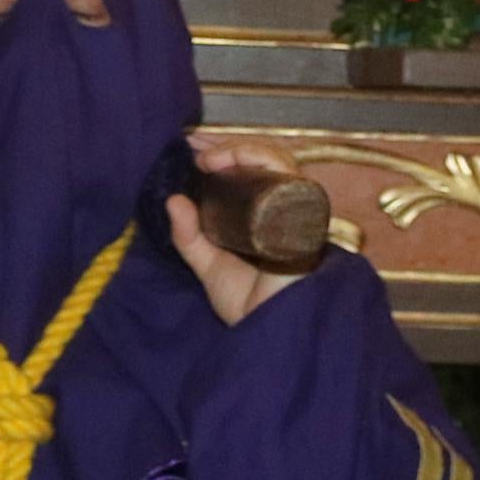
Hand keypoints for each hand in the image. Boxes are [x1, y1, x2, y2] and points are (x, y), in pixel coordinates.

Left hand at [166, 136, 312, 326]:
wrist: (271, 333)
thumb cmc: (249, 303)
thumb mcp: (210, 265)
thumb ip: (190, 237)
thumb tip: (172, 200)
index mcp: (264, 217)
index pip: (250, 173)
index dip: (224, 154)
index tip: (192, 146)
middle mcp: (284, 209)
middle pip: (265, 161)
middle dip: (230, 147)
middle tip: (198, 148)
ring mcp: (297, 211)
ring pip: (278, 163)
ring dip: (243, 151)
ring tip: (211, 158)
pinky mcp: (306, 217)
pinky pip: (291, 179)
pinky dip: (265, 163)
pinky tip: (238, 163)